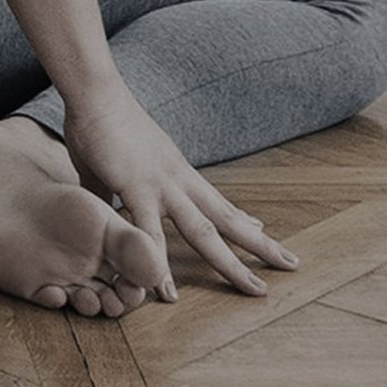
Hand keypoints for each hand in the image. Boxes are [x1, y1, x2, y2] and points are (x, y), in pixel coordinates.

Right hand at [55, 88, 296, 299]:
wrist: (95, 94)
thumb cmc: (100, 124)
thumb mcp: (117, 164)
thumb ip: (111, 190)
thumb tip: (99, 205)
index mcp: (178, 173)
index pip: (219, 202)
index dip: (242, 220)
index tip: (262, 232)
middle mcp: (180, 181)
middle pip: (228, 220)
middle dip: (261, 245)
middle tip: (292, 265)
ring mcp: (163, 186)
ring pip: (205, 232)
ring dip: (231, 263)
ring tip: (254, 289)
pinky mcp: (137, 188)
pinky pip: (150, 234)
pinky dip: (158, 264)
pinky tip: (166, 291)